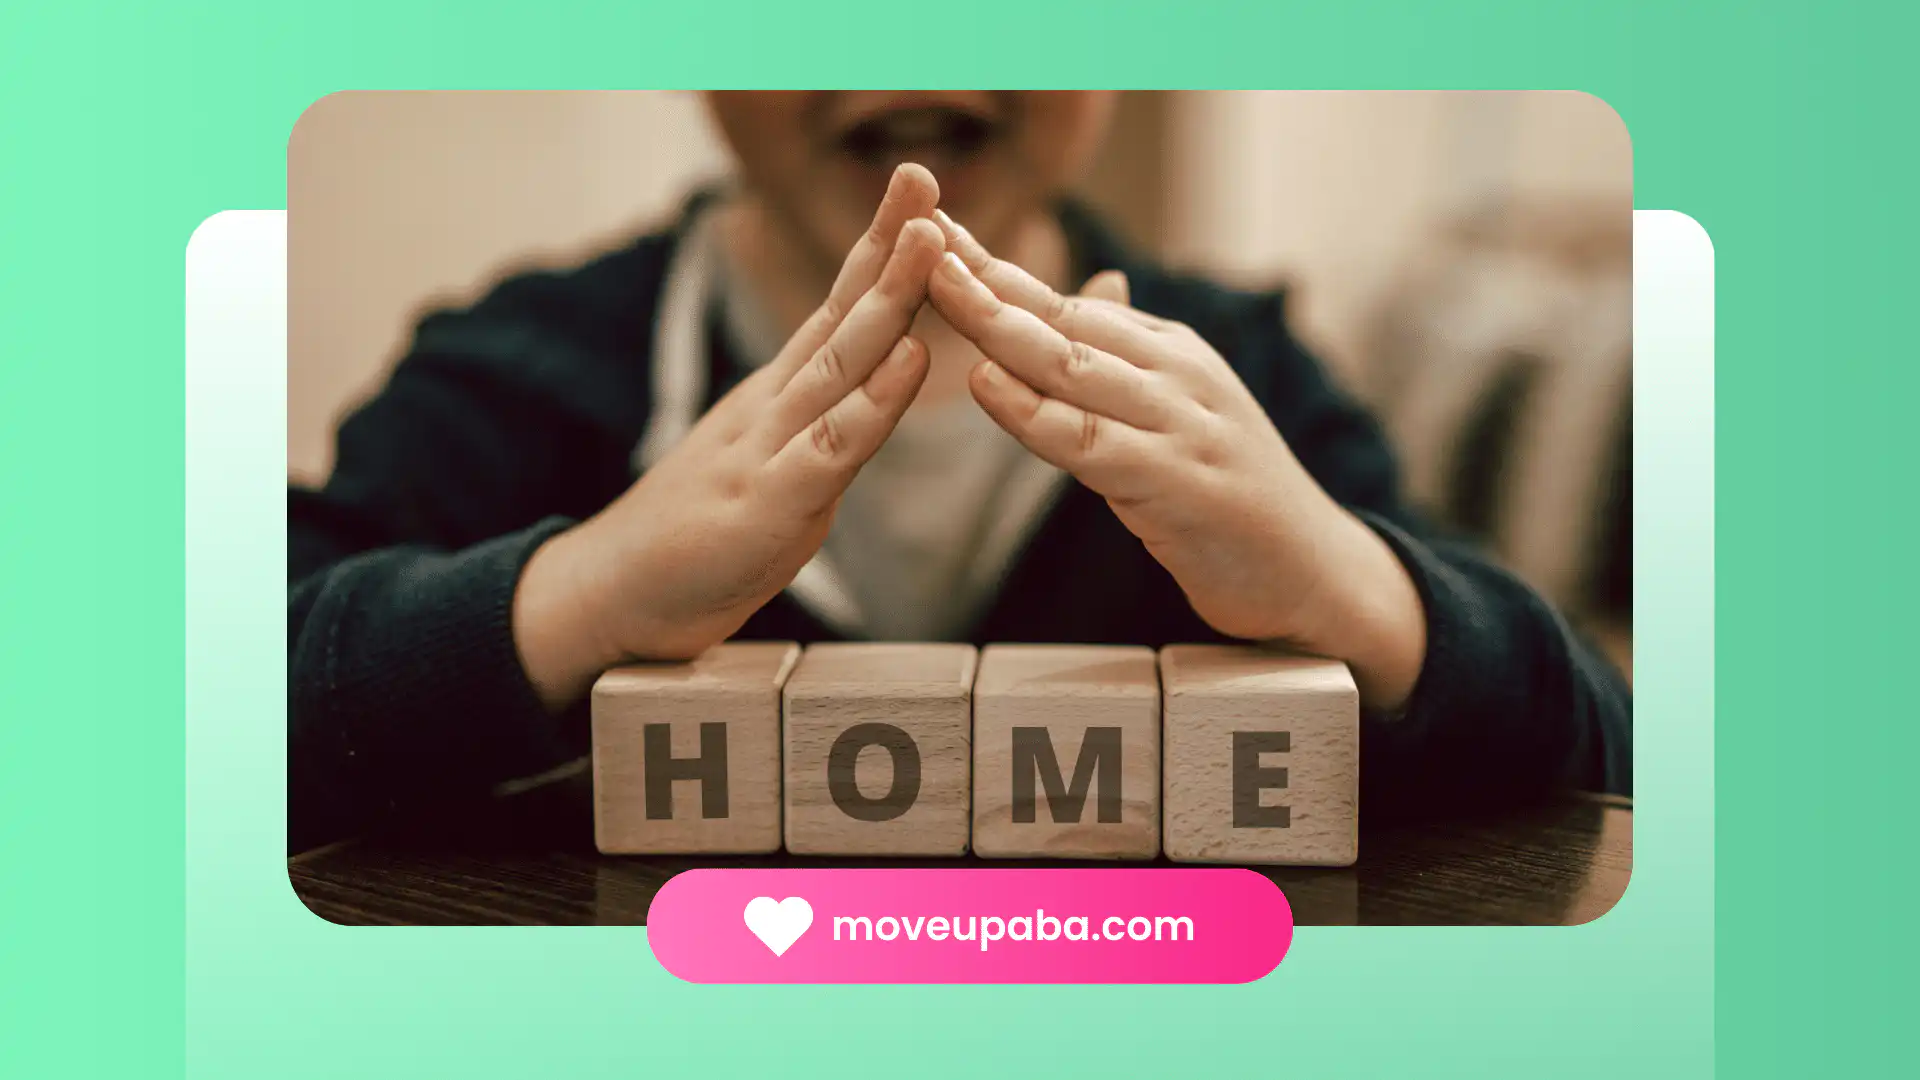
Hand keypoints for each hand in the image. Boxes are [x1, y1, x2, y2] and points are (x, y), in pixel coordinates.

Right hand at [513, 165, 946, 708]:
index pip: (836, 313)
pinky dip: (875, 402)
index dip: (877, 253)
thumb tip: (864, 398)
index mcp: (777, 400)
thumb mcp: (767, 470)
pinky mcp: (770, 505)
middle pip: (841, 316)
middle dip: (889, 245)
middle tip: (922, 178)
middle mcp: (774, 409)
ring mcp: (769, 450)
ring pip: (840, 364)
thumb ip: (814, 430)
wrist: (610, 598)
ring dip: (889, 299)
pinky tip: (909, 361)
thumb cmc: (694, 544)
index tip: (918, 196)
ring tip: (930, 240)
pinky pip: (832, 447)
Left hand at [927, 211, 1426, 709]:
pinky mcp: (1174, 481)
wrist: (1312, 570)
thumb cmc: (1231, 494)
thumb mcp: (1181, 409)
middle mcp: (1175, 373)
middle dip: (984, 278)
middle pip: (1062, 317)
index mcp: (1170, 351)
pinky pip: (1087, 440)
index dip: (996, 267)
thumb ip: (1131, 354)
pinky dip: (1033, 412)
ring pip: (1069, 365)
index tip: (933, 229)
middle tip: (918, 235)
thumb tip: (1099, 288)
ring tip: (937, 287)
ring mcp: (1178, 423)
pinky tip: (988, 384)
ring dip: (998, 325)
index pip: (1066, 299)